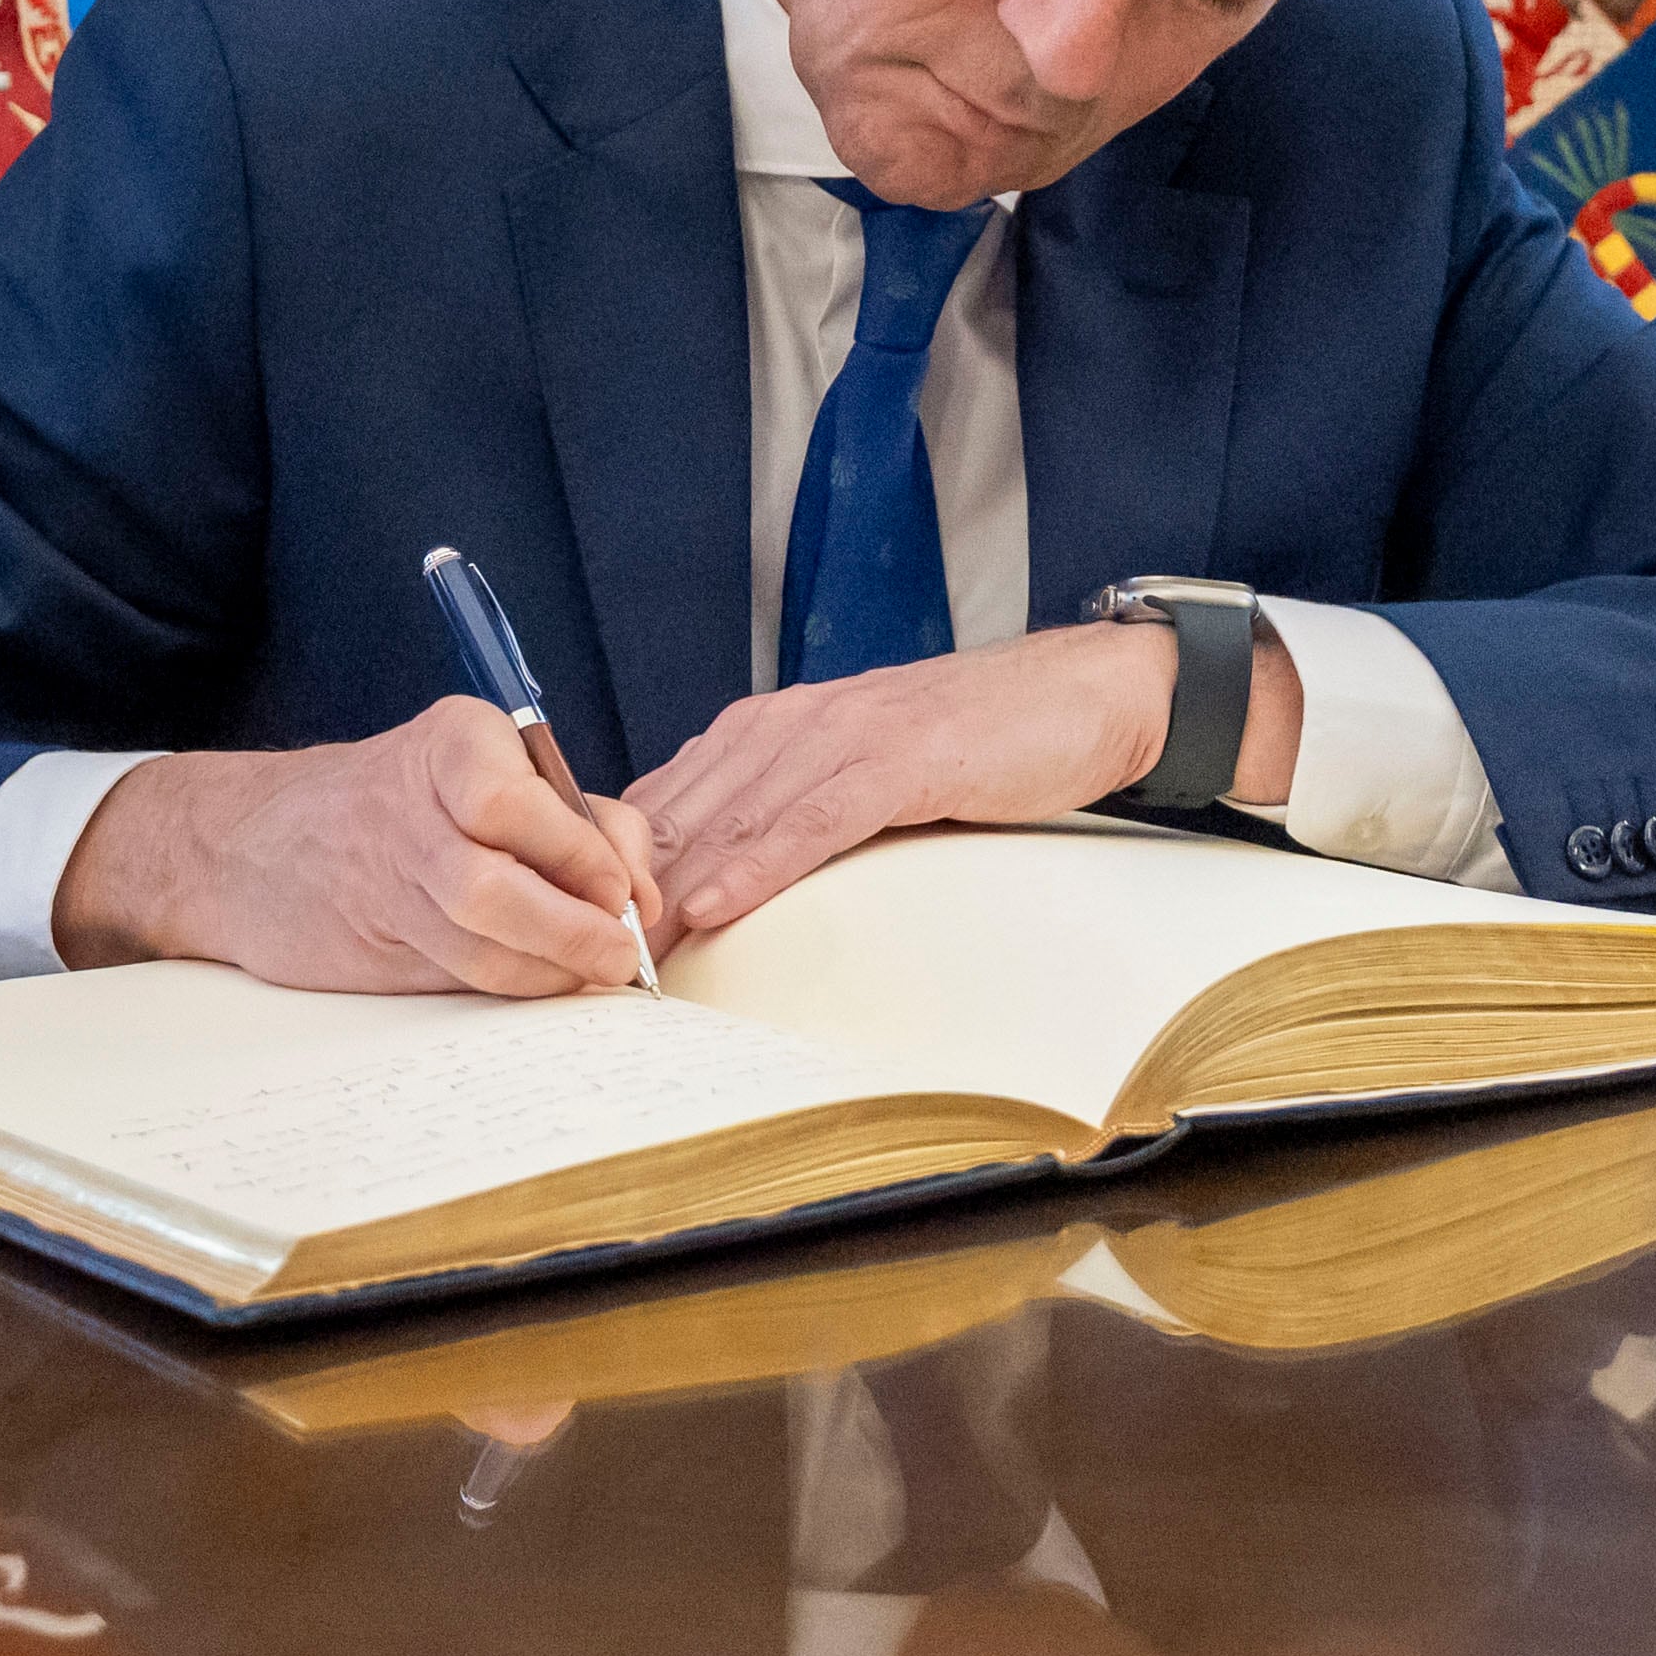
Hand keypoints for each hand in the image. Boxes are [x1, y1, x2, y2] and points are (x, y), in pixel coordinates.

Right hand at [51, 698, 664, 995]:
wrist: (250, 842)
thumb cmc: (397, 800)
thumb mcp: (480, 771)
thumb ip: (568, 818)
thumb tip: (639, 894)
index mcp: (449, 743)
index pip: (519, 803)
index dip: (587, 858)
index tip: (628, 895)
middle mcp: (409, 806)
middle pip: (494, 882)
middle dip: (572, 929)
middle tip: (619, 955)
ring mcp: (383, 878)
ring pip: (477, 939)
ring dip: (548, 969)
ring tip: (591, 974)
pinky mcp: (371, 943)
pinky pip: (458, 974)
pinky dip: (511, 986)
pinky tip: (539, 982)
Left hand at [633, 623, 1299, 938]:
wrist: (1079, 696)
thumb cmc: (972, 744)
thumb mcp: (858, 778)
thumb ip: (788, 816)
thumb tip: (717, 887)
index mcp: (766, 730)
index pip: (663, 802)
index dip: (613, 868)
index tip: (576, 931)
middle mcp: (784, 725)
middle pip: (679, 814)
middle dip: (624, 888)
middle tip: (580, 960)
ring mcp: (838, 737)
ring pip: (730, 818)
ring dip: (672, 886)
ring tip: (624, 951)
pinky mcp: (895, 760)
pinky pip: (809, 820)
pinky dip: (756, 865)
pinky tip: (716, 905)